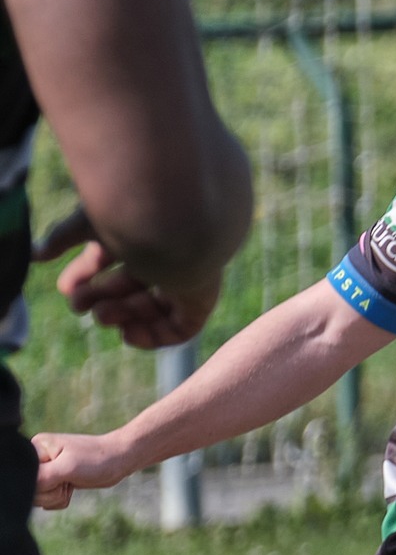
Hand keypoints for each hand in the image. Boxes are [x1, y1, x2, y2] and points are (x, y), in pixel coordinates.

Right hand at [30, 430, 135, 509]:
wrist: (119, 459)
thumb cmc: (96, 459)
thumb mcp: (67, 468)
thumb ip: (42, 478)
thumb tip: (26, 487)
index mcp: (34, 449)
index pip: (24, 478)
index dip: (42, 485)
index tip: (60, 478)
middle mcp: (36, 459)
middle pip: (30, 490)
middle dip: (51, 492)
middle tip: (67, 482)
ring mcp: (45, 471)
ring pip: (39, 498)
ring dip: (56, 497)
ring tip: (70, 483)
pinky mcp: (54, 481)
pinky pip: (48, 500)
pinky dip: (60, 499)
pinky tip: (71, 488)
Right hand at [33, 207, 222, 348]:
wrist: (177, 224)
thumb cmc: (134, 216)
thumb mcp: (89, 225)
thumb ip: (62, 238)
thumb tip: (36, 255)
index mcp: (139, 235)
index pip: (111, 261)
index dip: (87, 277)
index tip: (66, 289)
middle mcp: (164, 258)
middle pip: (130, 289)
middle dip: (102, 300)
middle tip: (81, 306)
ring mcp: (185, 280)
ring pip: (151, 309)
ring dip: (123, 316)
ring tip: (103, 314)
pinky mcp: (201, 301)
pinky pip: (180, 329)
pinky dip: (154, 337)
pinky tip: (130, 333)